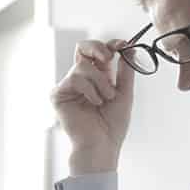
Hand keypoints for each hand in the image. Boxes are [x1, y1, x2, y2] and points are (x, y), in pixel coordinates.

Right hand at [50, 38, 134, 173]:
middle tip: (109, 57)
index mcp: (98, 77)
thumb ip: (126, 71)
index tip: (123, 45)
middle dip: (97, 48)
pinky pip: (74, 79)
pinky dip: (89, 90)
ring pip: (83, 66)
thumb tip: (130, 48)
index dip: (111, 45)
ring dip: (100, 81)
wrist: (102, 145)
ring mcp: (69, 86)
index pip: (100, 52)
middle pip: (83, 48)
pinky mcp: (59, 94)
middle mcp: (82, 78)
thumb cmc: (112, 125)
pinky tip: (94, 103)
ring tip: (106, 98)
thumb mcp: (125, 93)